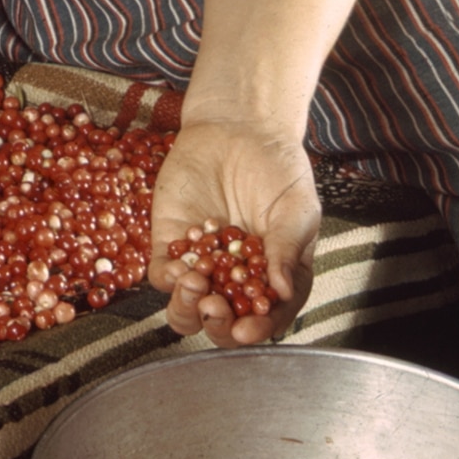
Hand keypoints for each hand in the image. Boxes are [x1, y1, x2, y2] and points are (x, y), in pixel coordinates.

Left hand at [146, 117, 320, 343]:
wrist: (237, 126)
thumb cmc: (276, 166)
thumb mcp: (296, 205)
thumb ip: (288, 247)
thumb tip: (283, 291)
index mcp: (274, 276)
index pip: (269, 315)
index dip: (259, 330)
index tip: (247, 331)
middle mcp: (236, 279)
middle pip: (224, 323)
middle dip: (219, 325)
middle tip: (216, 309)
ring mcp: (202, 264)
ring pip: (187, 308)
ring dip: (188, 309)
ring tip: (196, 286)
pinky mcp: (171, 244)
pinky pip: (162, 274)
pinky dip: (167, 279)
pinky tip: (179, 268)